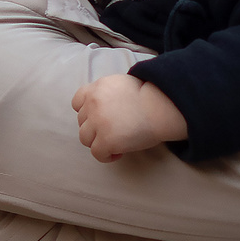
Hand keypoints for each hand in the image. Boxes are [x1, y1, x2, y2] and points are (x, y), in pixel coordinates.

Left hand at [70, 74, 186, 161]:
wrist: (162, 107)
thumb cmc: (150, 97)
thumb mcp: (123, 84)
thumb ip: (107, 94)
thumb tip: (104, 107)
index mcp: (97, 88)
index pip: (77, 102)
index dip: (87, 112)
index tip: (98, 118)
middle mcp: (93, 104)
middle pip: (82, 122)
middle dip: (95, 128)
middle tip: (112, 132)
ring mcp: (97, 122)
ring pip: (85, 138)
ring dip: (98, 142)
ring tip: (115, 143)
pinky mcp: (106, 140)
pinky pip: (97, 153)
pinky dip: (106, 155)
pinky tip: (119, 153)